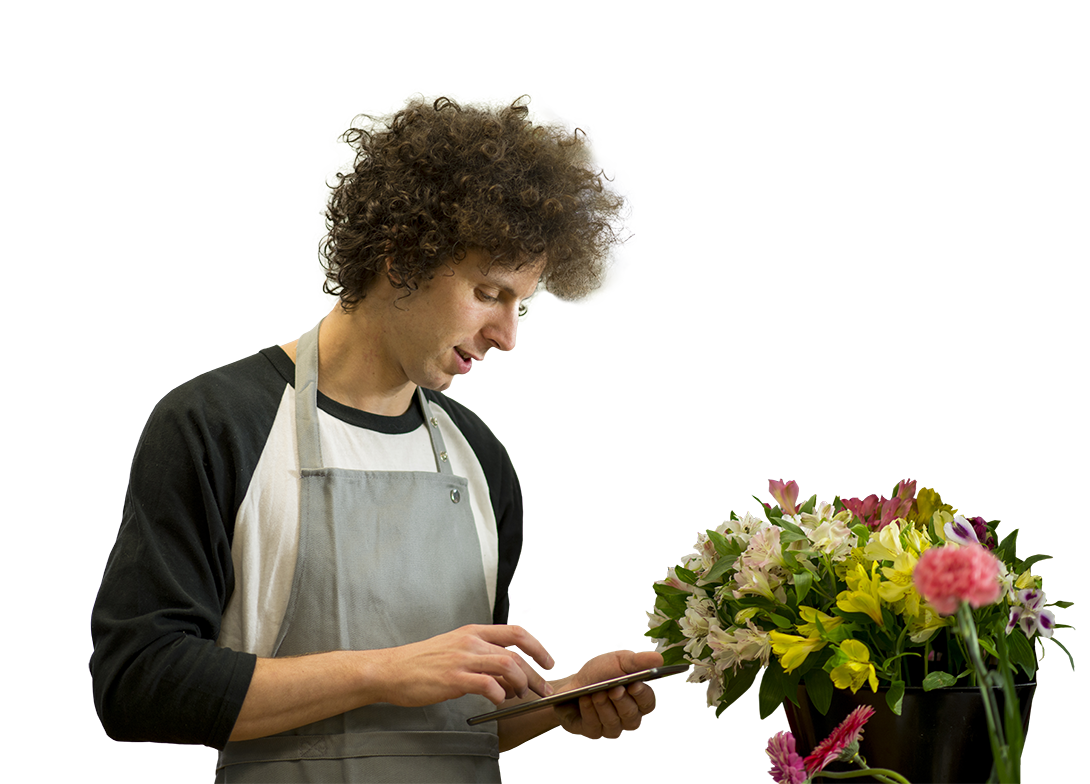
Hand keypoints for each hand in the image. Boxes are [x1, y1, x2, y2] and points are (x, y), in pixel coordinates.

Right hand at [374, 624, 554, 707]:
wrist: (392, 669)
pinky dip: (499, 694)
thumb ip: (481, 650)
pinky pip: (488, 684)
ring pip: (508, 665)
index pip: (516, 632)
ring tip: (520, 696)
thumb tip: (508, 660)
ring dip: (521, 683)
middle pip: (517, 651)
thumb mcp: (455, 645)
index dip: (537, 647)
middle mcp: (471, 641)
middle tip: (544, 687)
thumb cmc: (422, 661)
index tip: (546, 663)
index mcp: (473, 632)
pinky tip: (498, 701)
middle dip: (537, 672)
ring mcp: (463, 659)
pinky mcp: (454, 678)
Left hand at [553, 650, 662, 738]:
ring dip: (603, 706)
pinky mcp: (593, 731)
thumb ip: (638, 661)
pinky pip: (594, 725)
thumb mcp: (618, 661)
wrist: (572, 683)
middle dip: (621, 701)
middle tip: (614, 689)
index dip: (642, 695)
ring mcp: (611, 727)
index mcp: (638, 700)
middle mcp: (627, 717)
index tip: (634, 684)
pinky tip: (585, 700)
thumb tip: (660, 659)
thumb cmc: (599, 673)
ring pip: (613, 722)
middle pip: (631, 715)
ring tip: (596, 693)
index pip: (648, 703)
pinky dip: (589, 710)